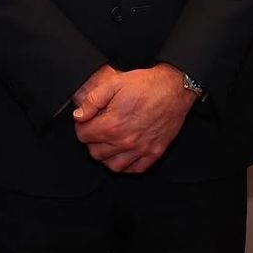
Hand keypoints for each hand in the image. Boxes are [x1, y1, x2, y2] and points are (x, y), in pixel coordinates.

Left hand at [71, 63, 195, 173]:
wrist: (174, 88)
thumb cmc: (145, 85)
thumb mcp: (113, 84)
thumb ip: (92, 101)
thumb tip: (79, 115)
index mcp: (112, 125)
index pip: (84, 136)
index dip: (81, 126)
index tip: (86, 121)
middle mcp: (126, 141)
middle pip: (95, 153)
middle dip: (92, 141)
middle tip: (97, 129)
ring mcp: (141, 149)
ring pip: (113, 165)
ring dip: (107, 155)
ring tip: (108, 142)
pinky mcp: (154, 152)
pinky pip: (135, 169)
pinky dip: (127, 164)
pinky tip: (124, 152)